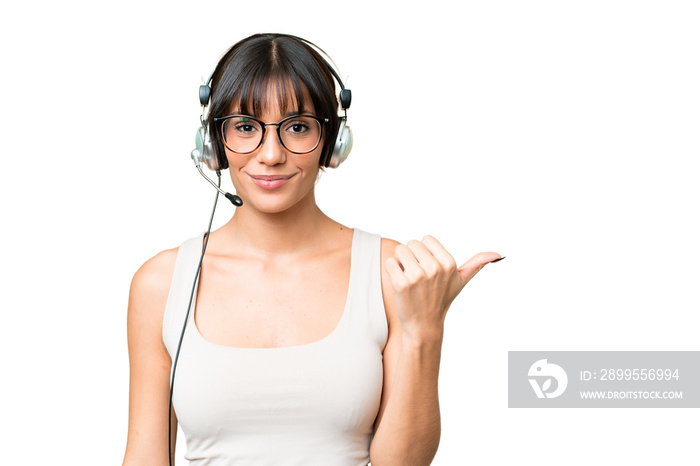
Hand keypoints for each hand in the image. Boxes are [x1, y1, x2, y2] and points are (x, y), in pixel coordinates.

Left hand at [384, 235, 501, 337]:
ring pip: (400, 251)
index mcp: (449, 263)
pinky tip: (401, 284)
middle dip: (412, 257)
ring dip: (401, 263)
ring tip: (410, 280)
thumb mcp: (461, 281)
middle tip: (418, 277)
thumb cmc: (441, 300)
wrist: (424, 325)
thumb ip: (476, 264)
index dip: (424, 253)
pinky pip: (390, 263)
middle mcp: (435, 268)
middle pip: (411, 243)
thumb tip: (498, 254)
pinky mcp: (401, 283)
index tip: (429, 268)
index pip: (426, 239)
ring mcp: (417, 276)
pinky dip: (392, 271)